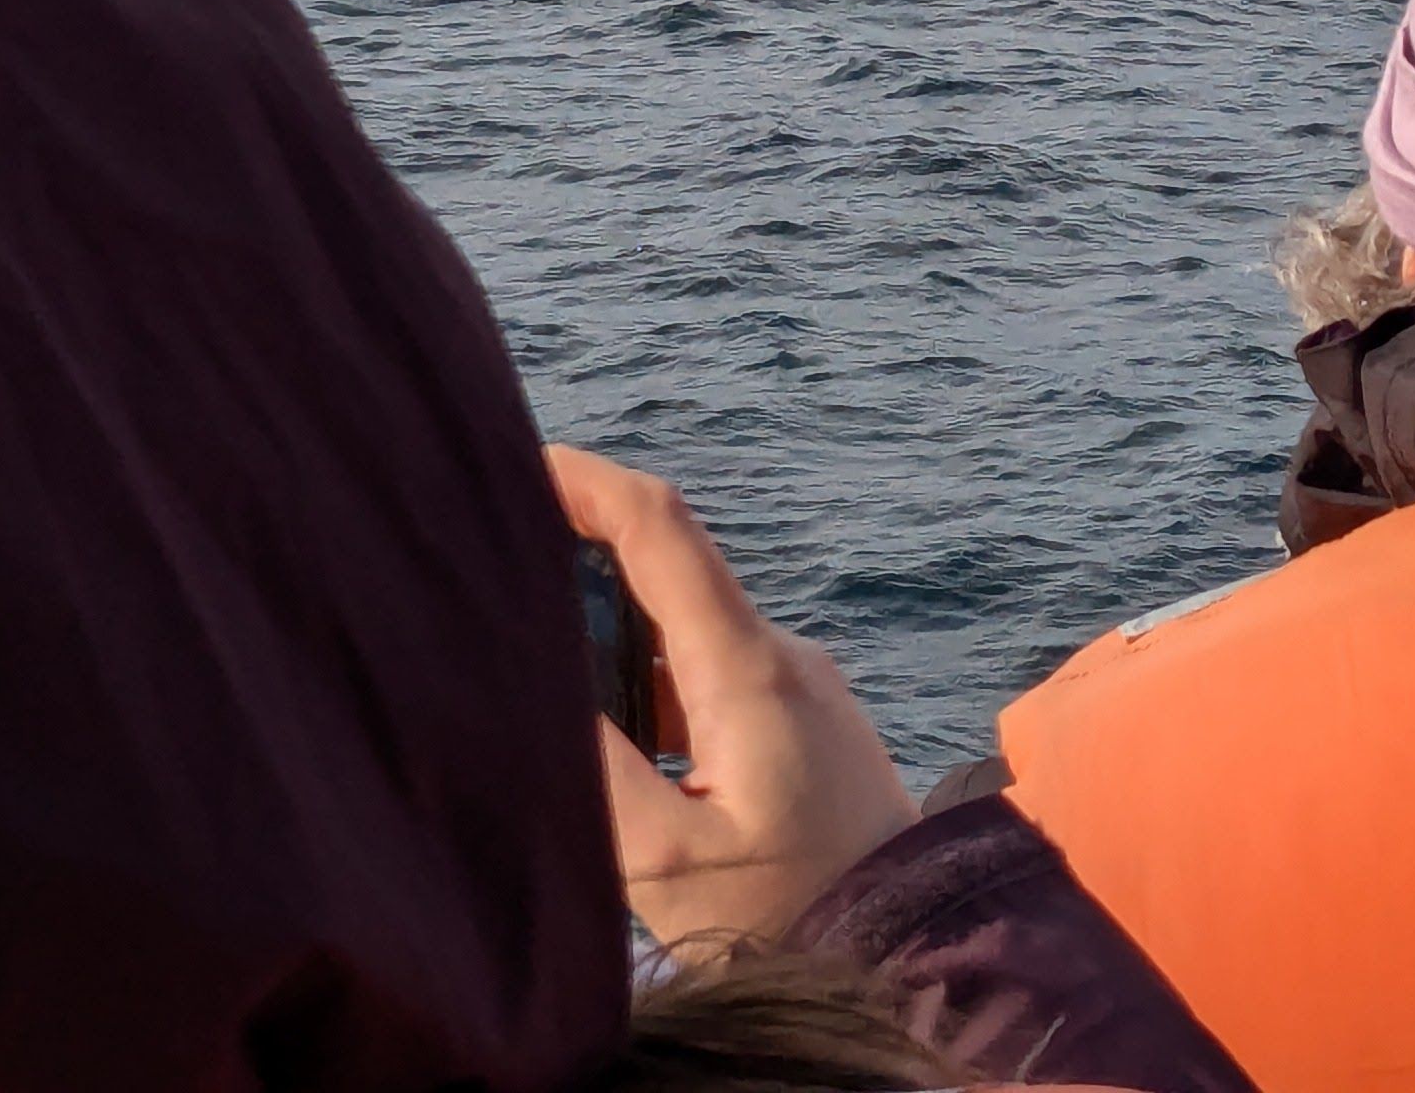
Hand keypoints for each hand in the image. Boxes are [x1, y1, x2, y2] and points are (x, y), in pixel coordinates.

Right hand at [546, 445, 918, 948]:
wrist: (918, 951)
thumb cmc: (795, 915)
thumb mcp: (669, 865)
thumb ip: (594, 774)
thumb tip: (532, 693)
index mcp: (745, 668)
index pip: (660, 528)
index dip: (586, 483)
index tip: (518, 464)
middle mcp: (777, 654)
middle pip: (664, 571)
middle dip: (579, 568)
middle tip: (497, 592)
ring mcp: (796, 683)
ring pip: (683, 629)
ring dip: (613, 638)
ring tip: (540, 676)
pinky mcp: (802, 719)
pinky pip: (710, 672)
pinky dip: (651, 682)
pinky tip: (611, 736)